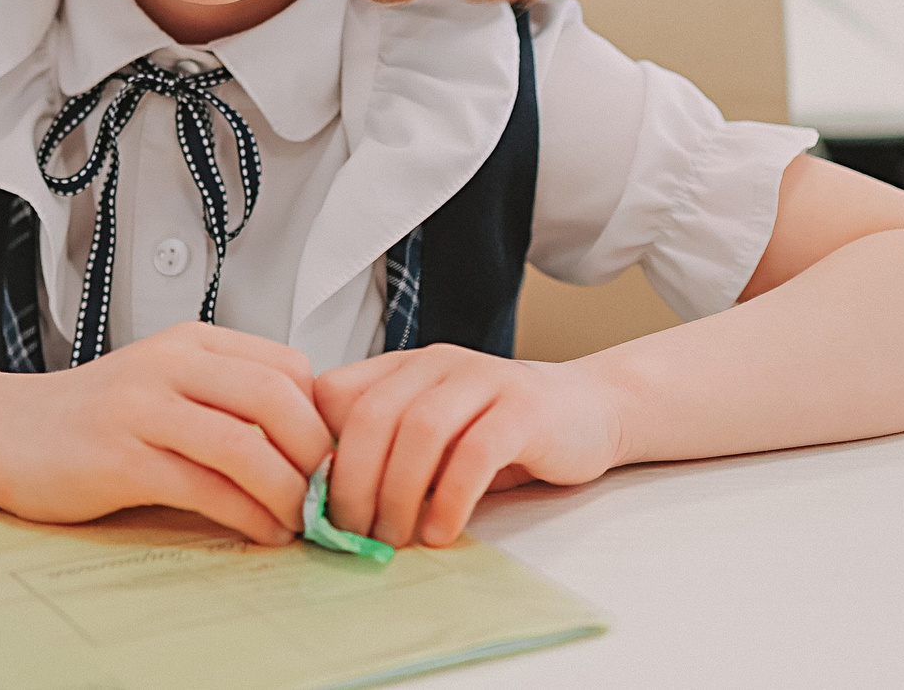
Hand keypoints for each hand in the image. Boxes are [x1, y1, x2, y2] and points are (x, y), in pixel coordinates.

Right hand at [0, 322, 328, 545]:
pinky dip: (246, 515)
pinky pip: (204, 488)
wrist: (6, 431)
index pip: (287, 366)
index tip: (333, 456)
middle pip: (275, 397)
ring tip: (300, 521)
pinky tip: (261, 531)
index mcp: (191, 342)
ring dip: (286, 492)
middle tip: (328, 492)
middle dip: (315, 452)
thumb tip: (310, 440)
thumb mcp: (166, 382)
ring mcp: (142, 409)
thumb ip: (226, 396)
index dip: (322, 414)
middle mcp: (169, 365)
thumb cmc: (96, 417)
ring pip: (243, 445)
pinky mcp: (121, 460)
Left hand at [313, 346, 624, 548]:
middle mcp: (438, 364)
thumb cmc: (500, 435)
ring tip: (395, 540)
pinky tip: (440, 532)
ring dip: (398, 495)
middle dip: (354, 483)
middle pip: (372, 416)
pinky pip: (475, 453)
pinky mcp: (523, 409)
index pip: (334, 394)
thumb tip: (326, 510)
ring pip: (420, 431)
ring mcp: (483, 379)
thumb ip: (389, 454)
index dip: (316, 451)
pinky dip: (450, 498)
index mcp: (404, 367)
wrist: (588, 411)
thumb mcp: (435, 437)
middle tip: (353, 536)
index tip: (316, 505)